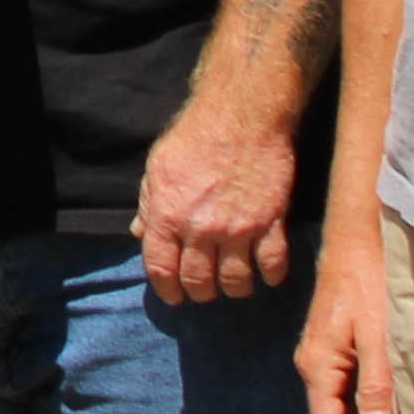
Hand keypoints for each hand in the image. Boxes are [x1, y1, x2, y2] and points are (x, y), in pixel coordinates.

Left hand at [136, 88, 299, 303]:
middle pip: (199, 282)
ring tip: (233, 283)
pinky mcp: (272, 224)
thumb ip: (149, 205)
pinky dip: (270, 277)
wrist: (241, 117)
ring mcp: (239, 229)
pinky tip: (266, 275)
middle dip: (199, 292)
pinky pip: (273, 266)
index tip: (173, 296)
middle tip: (204, 289)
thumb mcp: (157, 167)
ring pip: (236, 282)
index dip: (166, 289)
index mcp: (167, 214)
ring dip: (233, 289)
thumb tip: (140, 233)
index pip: (161, 268)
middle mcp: (201, 228)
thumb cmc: (193, 137)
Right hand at [296, 237, 400, 413]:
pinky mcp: (337, 347)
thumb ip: (377, 383)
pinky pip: (345, 391)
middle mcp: (314, 363)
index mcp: (318, 363)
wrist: (358, 239)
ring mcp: (323, 355)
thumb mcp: (378, 335)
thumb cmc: (370, 283)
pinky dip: (365, 413)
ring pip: (339, 408)